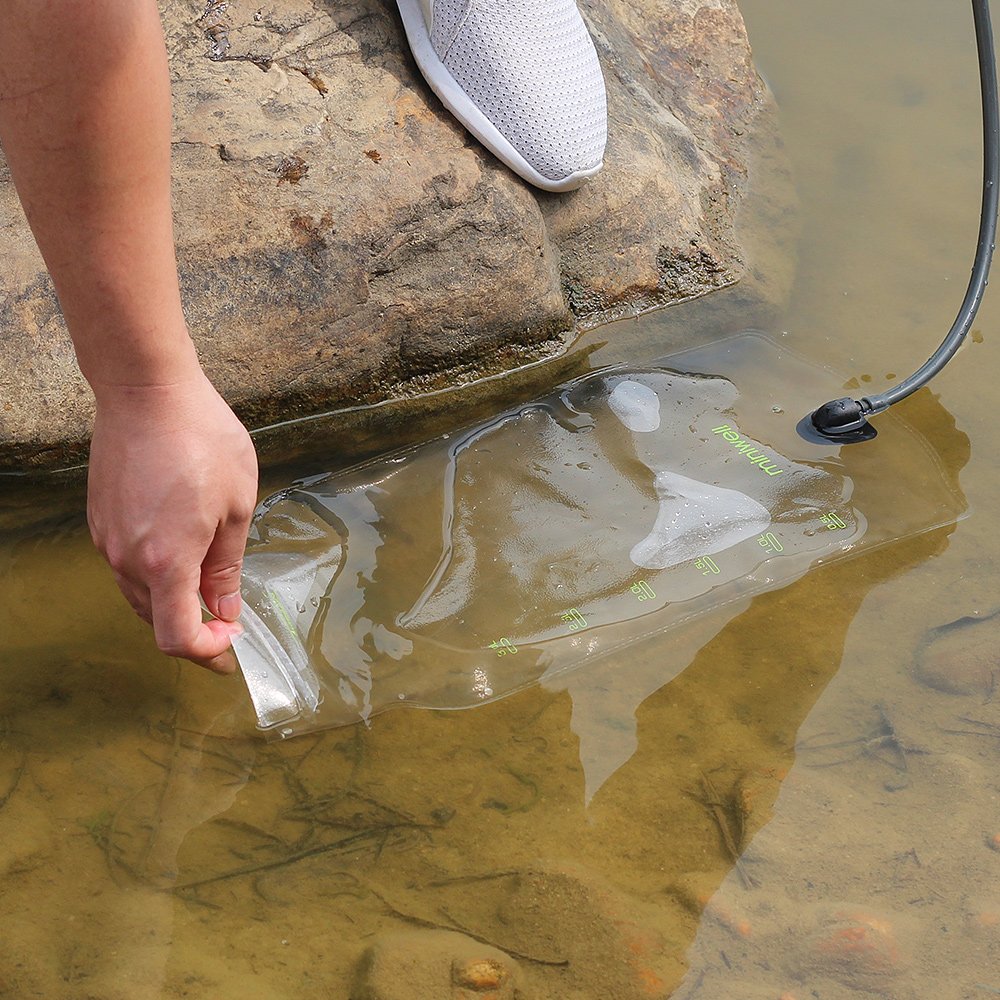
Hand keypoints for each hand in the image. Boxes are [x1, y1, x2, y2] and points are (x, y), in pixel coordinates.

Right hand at [87, 371, 258, 672]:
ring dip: (174, 599)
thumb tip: (225, 607)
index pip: (177, 638)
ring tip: (211, 578)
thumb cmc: (202, 439)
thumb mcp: (237, 504)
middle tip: (229, 616)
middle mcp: (128, 558)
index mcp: (166, 561)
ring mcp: (108, 539)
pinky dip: (156, 573)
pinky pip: (127, 564)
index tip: (232, 642)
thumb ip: (228, 565)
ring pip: (139, 593)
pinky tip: (183, 548)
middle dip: (195, 628)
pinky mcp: (100, 520)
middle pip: (156, 620)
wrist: (146, 390)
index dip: (207, 652)